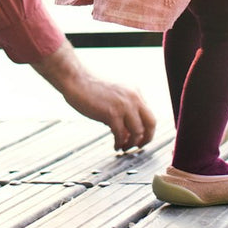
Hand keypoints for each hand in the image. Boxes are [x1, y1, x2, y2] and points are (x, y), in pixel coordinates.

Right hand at [32, 43, 156, 150]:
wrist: (76, 79)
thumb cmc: (90, 88)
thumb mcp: (114, 97)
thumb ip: (123, 112)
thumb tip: (128, 134)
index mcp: (135, 92)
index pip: (149, 114)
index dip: (146, 130)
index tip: (141, 138)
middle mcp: (133, 97)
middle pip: (151, 123)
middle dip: (146, 138)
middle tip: (138, 146)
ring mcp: (124, 105)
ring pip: (138, 131)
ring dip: (131, 143)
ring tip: (124, 147)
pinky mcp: (112, 113)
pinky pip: (121, 134)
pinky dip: (119, 143)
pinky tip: (115, 146)